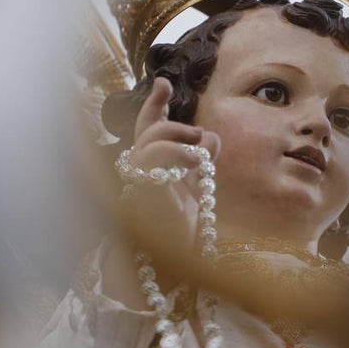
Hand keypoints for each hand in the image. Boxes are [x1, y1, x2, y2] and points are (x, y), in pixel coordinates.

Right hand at [121, 77, 221, 253]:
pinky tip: (194, 161)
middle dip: (164, 112)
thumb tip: (210, 135)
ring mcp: (138, 179)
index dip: (155, 104)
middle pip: (146, 128)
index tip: (164, 81)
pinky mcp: (142, 187)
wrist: (174, 265)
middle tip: (197, 133)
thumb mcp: (199, 188)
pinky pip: (152, 155)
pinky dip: (176, 151)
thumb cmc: (182, 233)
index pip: (150, 128)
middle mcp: (141, 171)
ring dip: (177, 135)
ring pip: (150, 138)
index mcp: (154, 167)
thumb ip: (201, 161)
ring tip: (198, 152)